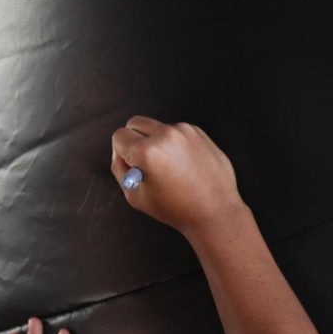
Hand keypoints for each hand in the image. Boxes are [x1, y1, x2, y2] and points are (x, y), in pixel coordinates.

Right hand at [111, 115, 246, 237]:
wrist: (213, 210)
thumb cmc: (175, 208)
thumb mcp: (134, 195)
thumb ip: (120, 169)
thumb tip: (119, 152)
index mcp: (146, 151)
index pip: (119, 136)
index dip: (120, 152)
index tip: (131, 164)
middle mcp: (165, 135)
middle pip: (135, 123)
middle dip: (134, 139)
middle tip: (143, 162)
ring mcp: (184, 131)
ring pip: (156, 127)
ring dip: (155, 141)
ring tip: (167, 168)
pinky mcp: (197, 132)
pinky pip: (175, 131)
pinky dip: (173, 144)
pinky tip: (181, 164)